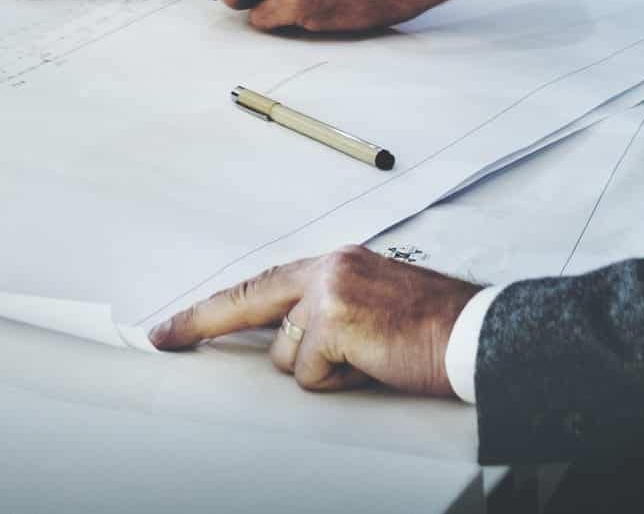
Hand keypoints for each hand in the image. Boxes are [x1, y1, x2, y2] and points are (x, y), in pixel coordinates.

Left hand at [149, 245, 480, 396]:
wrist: (481, 333)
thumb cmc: (435, 328)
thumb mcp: (374, 306)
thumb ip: (328, 313)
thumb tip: (285, 347)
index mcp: (337, 263)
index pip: (263, 284)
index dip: (217, 307)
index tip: (173, 324)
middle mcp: (328, 268)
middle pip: (246, 301)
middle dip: (199, 323)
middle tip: (161, 338)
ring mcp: (329, 292)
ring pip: (287, 355)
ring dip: (323, 370)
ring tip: (371, 359)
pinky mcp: (334, 320)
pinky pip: (310, 373)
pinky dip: (339, 380)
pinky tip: (375, 364)